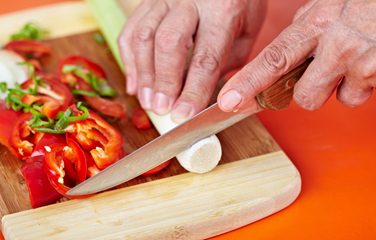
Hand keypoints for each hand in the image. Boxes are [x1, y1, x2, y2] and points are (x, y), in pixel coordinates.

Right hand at [118, 0, 265, 122]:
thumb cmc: (241, 6)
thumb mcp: (246, 34)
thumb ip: (226, 63)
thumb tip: (202, 100)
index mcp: (223, 11)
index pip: (206, 57)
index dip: (193, 90)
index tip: (183, 115)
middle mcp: (192, 0)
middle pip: (168, 43)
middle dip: (163, 82)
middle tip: (161, 109)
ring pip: (144, 35)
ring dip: (143, 74)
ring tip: (147, 102)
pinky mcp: (150, 0)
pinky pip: (131, 29)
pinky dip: (129, 60)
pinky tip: (135, 84)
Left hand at [218, 0, 375, 111]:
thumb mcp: (329, 4)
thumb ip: (305, 27)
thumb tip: (287, 49)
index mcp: (316, 25)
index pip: (272, 60)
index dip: (248, 84)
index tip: (229, 101)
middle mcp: (337, 48)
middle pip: (304, 96)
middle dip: (308, 92)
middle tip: (324, 71)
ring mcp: (362, 66)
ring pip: (338, 99)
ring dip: (343, 87)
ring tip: (356, 60)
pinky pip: (367, 95)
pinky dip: (369, 83)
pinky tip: (375, 61)